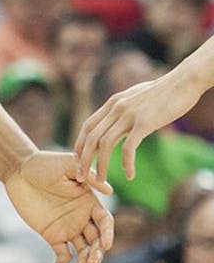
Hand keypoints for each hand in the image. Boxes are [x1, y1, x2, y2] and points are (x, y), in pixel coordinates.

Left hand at [4, 151, 112, 262]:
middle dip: (97, 254)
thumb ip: (86, 175)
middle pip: (96, 241)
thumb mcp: (66, 163)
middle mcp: (83, 218)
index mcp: (90, 202)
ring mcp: (68, 228)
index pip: (105, 222)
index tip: (105, 244)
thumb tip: (110, 190)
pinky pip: (62, 254)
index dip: (108, 234)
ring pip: (83, 251)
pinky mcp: (53, 235)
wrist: (18, 171)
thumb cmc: (43, 163)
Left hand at [75, 76, 198, 182]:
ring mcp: (129, 115)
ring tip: (102, 181)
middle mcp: (116, 108)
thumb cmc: (163, 92)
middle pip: (91, 136)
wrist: (183, 82)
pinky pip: (128, 147)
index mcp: (113, 103)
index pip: (88, 125)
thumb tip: (119, 118)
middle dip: (84, 158)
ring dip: (100, 165)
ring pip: (105, 143)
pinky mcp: (144, 123)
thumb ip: (124, 108)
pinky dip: (126, 163)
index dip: (80, 144)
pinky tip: (129, 175)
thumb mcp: (136, 97)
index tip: (79, 160)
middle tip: (82, 177)